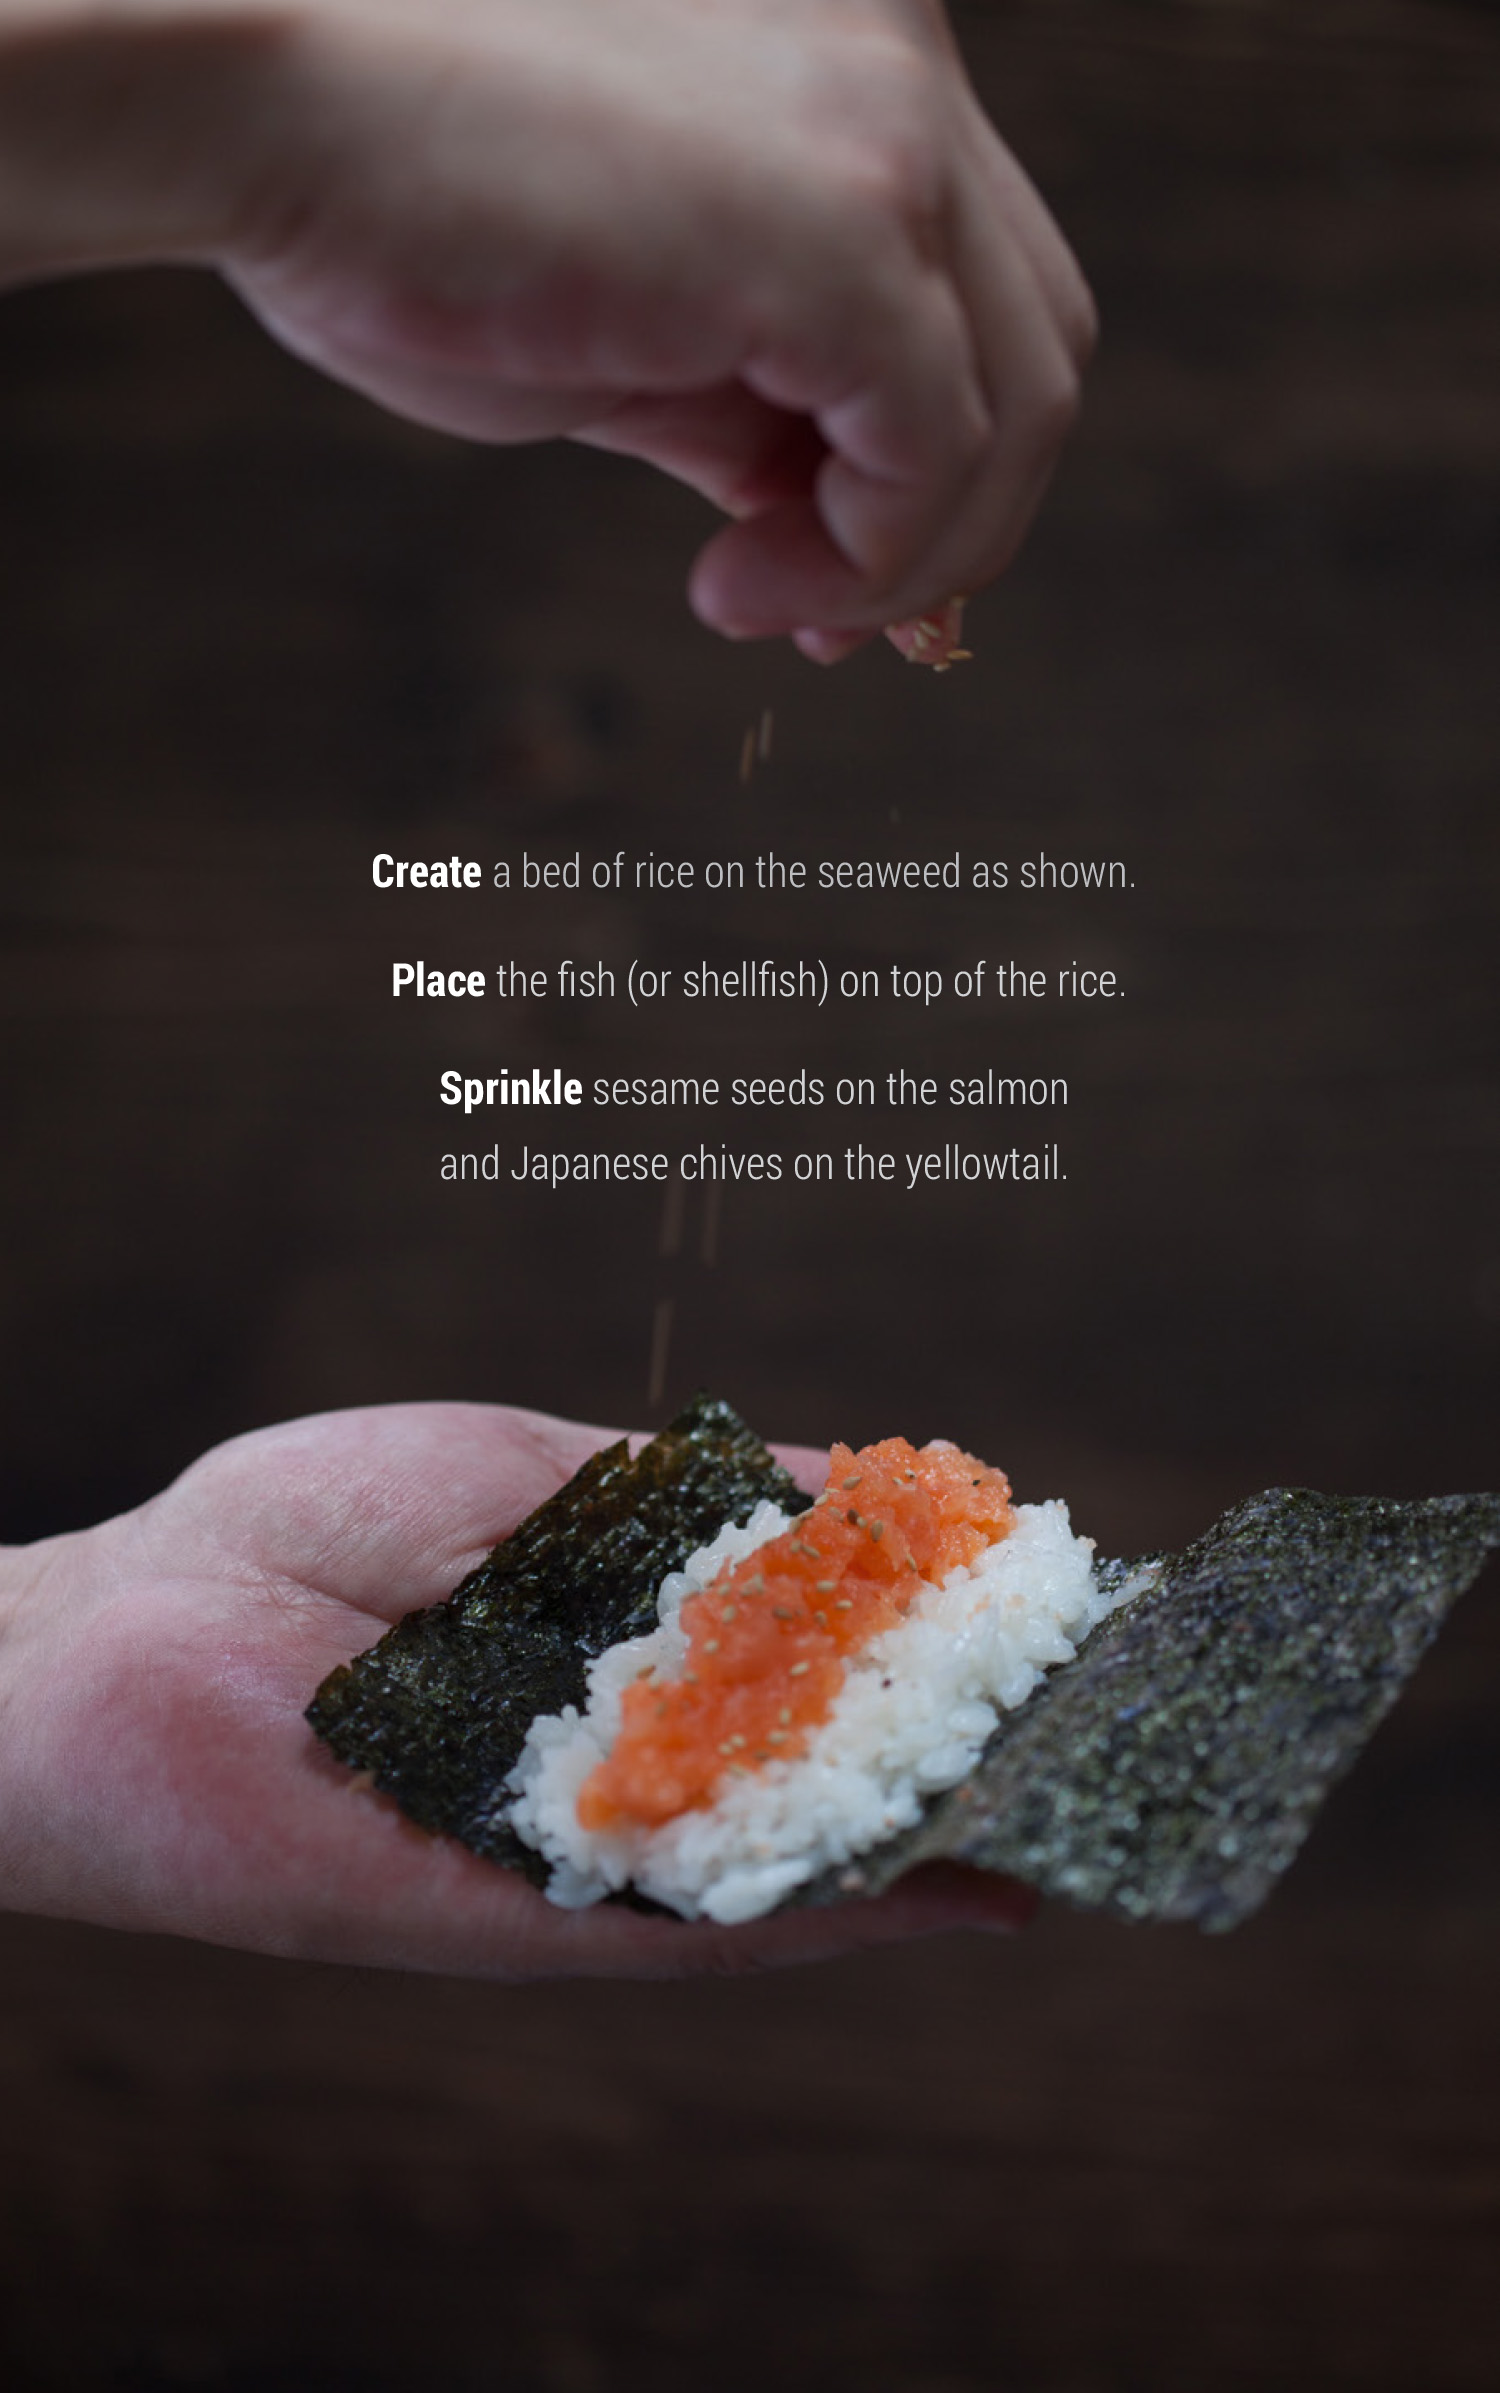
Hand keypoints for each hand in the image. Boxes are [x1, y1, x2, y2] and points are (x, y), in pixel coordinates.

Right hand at [0, 0, 1093, 655]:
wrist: (272, 116)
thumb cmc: (410, 208)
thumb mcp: (633, 333)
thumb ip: (754, 406)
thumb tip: (827, 523)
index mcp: (853, 62)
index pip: (982, 292)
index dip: (943, 464)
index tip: (837, 577)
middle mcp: (899, 69)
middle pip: (1040, 345)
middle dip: (956, 521)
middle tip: (835, 626)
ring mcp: (884, 137)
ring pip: (1022, 406)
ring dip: (908, 555)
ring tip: (758, 605)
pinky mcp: (842, 227)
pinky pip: (941, 445)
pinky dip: (870, 555)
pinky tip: (745, 590)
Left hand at [0, 1402, 1033, 1977]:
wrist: (108, 1644)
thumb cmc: (290, 1531)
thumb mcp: (519, 1475)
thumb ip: (675, 1497)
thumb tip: (853, 1479)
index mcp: (609, 1666)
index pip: (796, 1663)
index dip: (920, 1646)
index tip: (1043, 1618)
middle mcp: (612, 1775)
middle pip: (812, 1776)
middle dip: (955, 1755)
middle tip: (1110, 1726)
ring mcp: (578, 1856)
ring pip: (785, 1865)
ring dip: (933, 1844)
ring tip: (1081, 1813)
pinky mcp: (524, 1923)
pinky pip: (698, 1928)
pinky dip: (828, 1913)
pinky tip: (949, 1890)